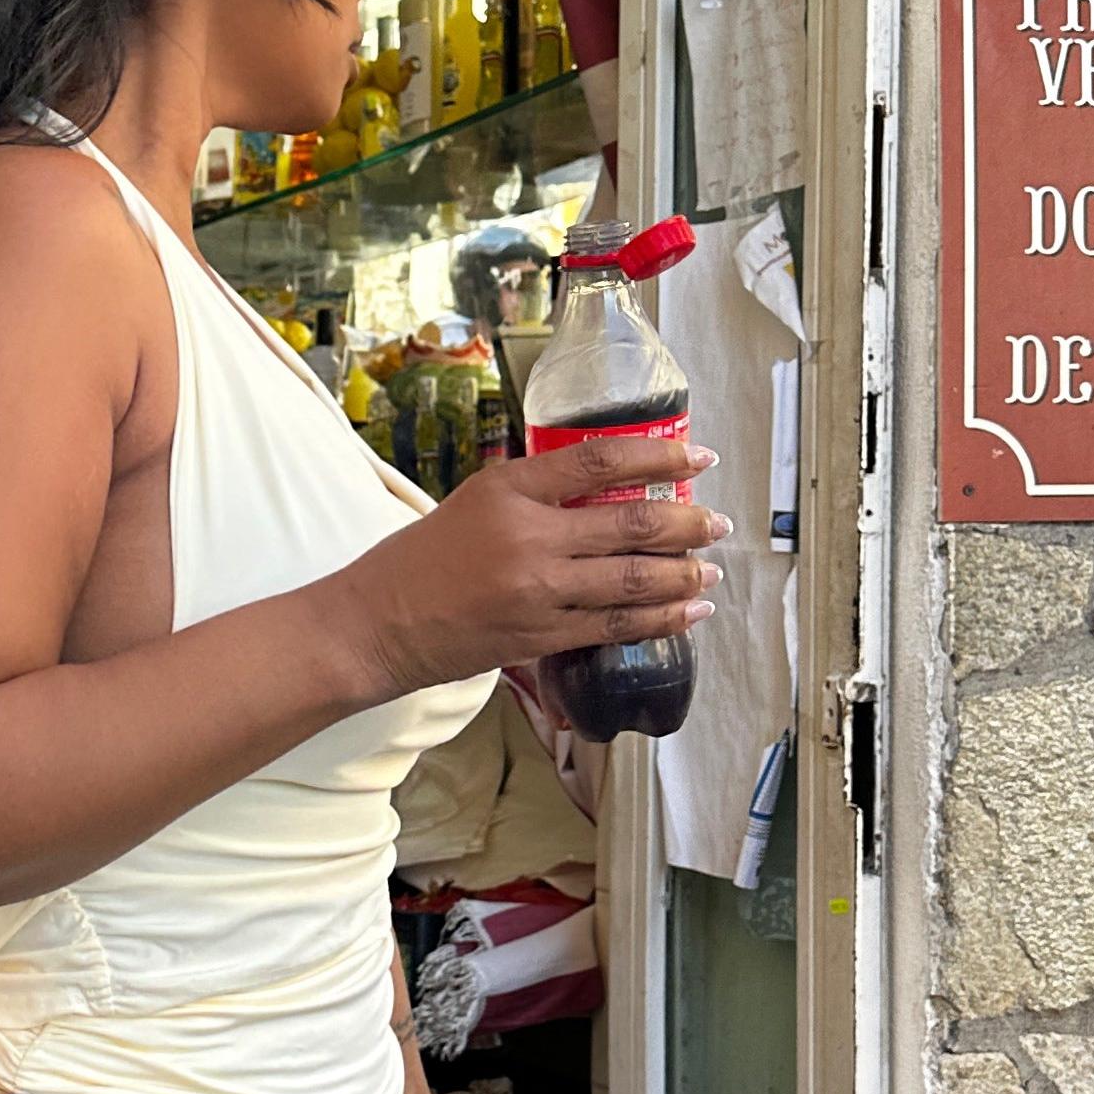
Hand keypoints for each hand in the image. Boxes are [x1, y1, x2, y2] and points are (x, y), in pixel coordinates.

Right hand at [341, 432, 726, 697]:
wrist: (377, 623)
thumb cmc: (422, 560)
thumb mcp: (476, 502)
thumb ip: (536, 494)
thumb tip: (607, 488)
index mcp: (509, 489)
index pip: (600, 461)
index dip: (659, 457)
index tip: (698, 458)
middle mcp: (527, 536)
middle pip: (631, 523)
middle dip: (687, 524)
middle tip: (716, 523)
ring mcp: (536, 590)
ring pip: (633, 579)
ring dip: (682, 575)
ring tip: (709, 571)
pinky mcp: (540, 636)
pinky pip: (615, 626)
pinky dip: (659, 619)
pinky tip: (687, 612)